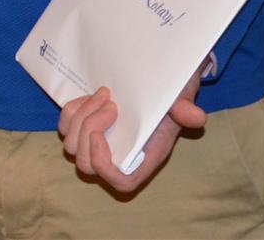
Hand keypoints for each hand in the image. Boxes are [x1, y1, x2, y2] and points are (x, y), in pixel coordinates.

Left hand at [57, 70, 205, 193]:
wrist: (158, 79)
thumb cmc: (171, 94)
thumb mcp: (180, 98)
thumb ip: (185, 109)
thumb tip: (197, 117)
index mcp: (145, 157)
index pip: (120, 183)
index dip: (103, 166)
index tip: (100, 135)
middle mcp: (120, 155)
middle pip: (86, 165)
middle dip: (90, 130)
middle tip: (110, 103)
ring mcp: (100, 143)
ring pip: (72, 146)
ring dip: (82, 117)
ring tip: (104, 94)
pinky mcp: (85, 126)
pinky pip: (65, 128)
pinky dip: (71, 112)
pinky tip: (90, 96)